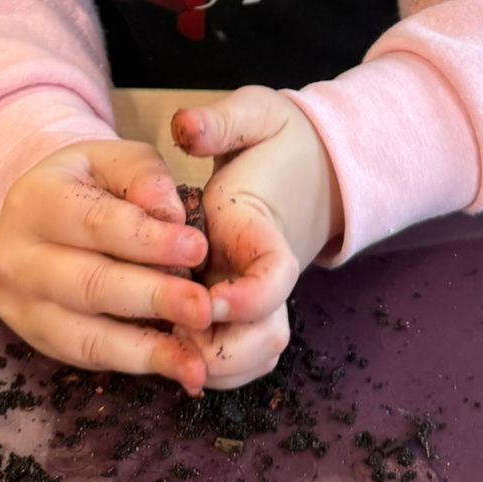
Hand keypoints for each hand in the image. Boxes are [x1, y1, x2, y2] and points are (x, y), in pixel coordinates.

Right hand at [0, 138, 211, 394]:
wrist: (40, 216)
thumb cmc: (89, 184)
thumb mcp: (113, 159)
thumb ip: (143, 176)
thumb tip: (171, 215)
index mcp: (33, 200)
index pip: (96, 224)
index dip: (149, 240)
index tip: (198, 249)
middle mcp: (16, 257)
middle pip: (90, 284)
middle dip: (153, 298)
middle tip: (203, 308)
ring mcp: (20, 305)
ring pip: (86, 335)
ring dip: (146, 349)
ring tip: (194, 361)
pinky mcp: (36, 338)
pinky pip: (87, 357)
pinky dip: (134, 363)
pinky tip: (175, 364)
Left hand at [171, 87, 343, 390]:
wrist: (312, 162)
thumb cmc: (279, 138)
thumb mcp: (256, 113)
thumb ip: (222, 121)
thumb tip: (186, 128)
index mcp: (265, 230)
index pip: (274, 277)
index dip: (247, 299)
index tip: (210, 300)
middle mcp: (266, 275)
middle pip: (267, 337)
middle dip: (223, 349)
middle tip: (177, 333)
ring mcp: (260, 297)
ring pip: (255, 356)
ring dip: (215, 365)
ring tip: (169, 347)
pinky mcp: (248, 309)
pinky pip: (242, 358)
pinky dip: (214, 367)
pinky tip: (174, 352)